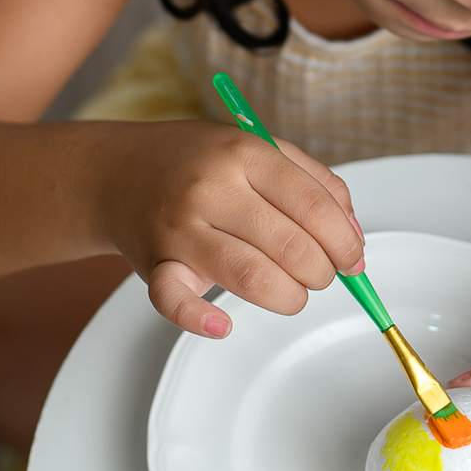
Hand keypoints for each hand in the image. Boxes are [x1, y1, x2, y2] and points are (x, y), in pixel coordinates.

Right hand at [94, 121, 363, 336]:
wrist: (116, 171)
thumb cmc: (196, 163)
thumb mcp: (259, 149)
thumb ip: (314, 183)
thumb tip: (353, 235)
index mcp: (244, 154)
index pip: (314, 205)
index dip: (344, 241)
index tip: (352, 258)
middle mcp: (211, 188)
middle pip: (291, 246)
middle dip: (322, 273)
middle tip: (321, 274)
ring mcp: (180, 227)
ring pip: (252, 277)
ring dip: (288, 297)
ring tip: (292, 292)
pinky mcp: (154, 263)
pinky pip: (175, 301)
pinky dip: (202, 319)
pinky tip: (224, 322)